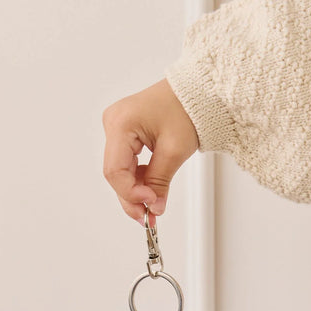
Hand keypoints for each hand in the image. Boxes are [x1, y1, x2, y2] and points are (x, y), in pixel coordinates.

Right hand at [102, 79, 198, 226]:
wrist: (196, 92)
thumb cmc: (187, 108)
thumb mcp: (175, 150)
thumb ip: (160, 182)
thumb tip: (153, 208)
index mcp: (121, 123)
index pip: (115, 170)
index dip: (131, 193)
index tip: (150, 205)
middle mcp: (113, 124)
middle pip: (115, 173)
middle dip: (132, 197)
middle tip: (148, 218)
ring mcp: (117, 128)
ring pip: (120, 171)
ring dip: (136, 191)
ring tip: (153, 208)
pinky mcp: (126, 134)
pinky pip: (127, 163)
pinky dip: (139, 180)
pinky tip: (150, 191)